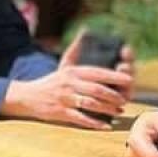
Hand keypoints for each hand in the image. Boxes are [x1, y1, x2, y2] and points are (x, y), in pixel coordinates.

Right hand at [0, 37, 134, 128]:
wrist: (28, 96)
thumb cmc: (51, 82)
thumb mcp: (63, 65)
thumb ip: (76, 50)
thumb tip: (85, 30)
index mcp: (73, 72)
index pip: (97, 73)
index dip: (114, 76)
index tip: (129, 79)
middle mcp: (69, 84)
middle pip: (96, 90)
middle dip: (114, 95)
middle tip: (124, 100)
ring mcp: (64, 99)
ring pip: (91, 104)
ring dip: (107, 109)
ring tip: (118, 111)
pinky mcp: (60, 112)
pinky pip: (80, 118)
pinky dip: (94, 123)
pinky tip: (105, 126)